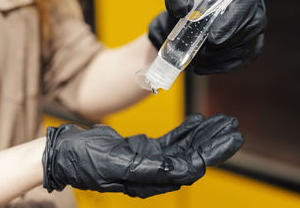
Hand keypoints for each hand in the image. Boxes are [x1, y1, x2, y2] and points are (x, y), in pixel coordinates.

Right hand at [42, 113, 242, 197]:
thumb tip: (179, 168)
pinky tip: (198, 121)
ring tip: (222, 121)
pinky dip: (185, 130)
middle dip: (214, 142)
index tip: (229, 139)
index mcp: (149, 180)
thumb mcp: (115, 162)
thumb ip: (148, 167)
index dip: (211, 154)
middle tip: (234, 127)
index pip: (189, 168)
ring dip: (203, 134)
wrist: (66, 152)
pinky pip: (170, 140)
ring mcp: (150, 160)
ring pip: (184, 147)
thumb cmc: (85, 159)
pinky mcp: (144, 149)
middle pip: (192, 156)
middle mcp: (154, 172)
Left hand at [149, 0, 266, 74]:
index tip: (212, 38)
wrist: (196, 22)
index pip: (245, 8)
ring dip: (217, 58)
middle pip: (245, 34)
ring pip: (241, 51)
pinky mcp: (249, 53)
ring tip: (197, 58)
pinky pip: (237, 64)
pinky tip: (200, 67)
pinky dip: (217, 68)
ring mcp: (255, 36)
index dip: (231, 24)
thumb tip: (184, 8)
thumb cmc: (192, 7)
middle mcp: (255, 15)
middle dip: (220, 47)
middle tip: (199, 52)